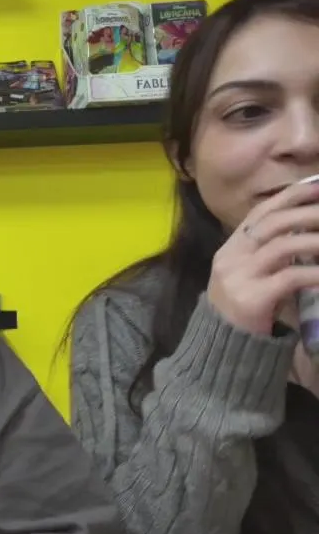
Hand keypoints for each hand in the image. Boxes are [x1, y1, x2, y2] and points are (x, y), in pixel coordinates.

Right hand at [210, 179, 318, 334]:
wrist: (223, 346)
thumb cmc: (245, 308)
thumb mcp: (250, 274)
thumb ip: (267, 252)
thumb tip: (303, 230)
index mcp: (231, 248)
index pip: (259, 213)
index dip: (288, 197)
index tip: (316, 186)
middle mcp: (231, 257)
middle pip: (272, 224)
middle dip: (307, 213)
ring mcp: (239, 277)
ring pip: (282, 246)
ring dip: (315, 240)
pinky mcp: (252, 298)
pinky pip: (290, 277)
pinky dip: (315, 272)